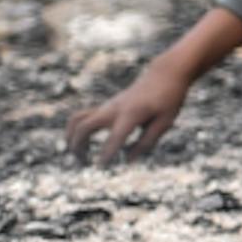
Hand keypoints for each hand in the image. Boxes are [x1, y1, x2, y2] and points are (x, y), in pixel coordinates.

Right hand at [70, 69, 192, 158]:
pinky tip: (84, 144)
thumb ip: (147, 142)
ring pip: (77, 119)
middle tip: (84, 163)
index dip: (107, 152)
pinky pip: (82, 117)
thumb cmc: (169, 99)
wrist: (164, 74)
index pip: (116, 136)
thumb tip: (128, 160)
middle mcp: (115, 108)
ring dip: (72, 138)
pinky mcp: (105, 106)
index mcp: (133, 113)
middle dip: (78, 146)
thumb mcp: (166, 122)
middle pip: (84, 126)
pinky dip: (77, 131)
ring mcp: (107, 106)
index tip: (100, 167)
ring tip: (80, 155)